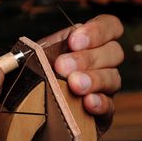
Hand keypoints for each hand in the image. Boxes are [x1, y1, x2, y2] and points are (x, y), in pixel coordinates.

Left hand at [43, 15, 123, 132]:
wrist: (27, 114)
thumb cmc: (33, 80)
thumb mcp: (33, 58)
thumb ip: (39, 50)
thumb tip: (35, 49)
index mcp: (88, 42)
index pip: (109, 26)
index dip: (97, 31)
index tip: (74, 41)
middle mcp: (101, 63)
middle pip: (114, 52)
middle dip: (87, 58)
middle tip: (62, 66)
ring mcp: (105, 88)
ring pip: (113, 78)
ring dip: (94, 79)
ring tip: (74, 85)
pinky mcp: (103, 113)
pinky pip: (110, 107)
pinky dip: (100, 103)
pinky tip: (88, 103)